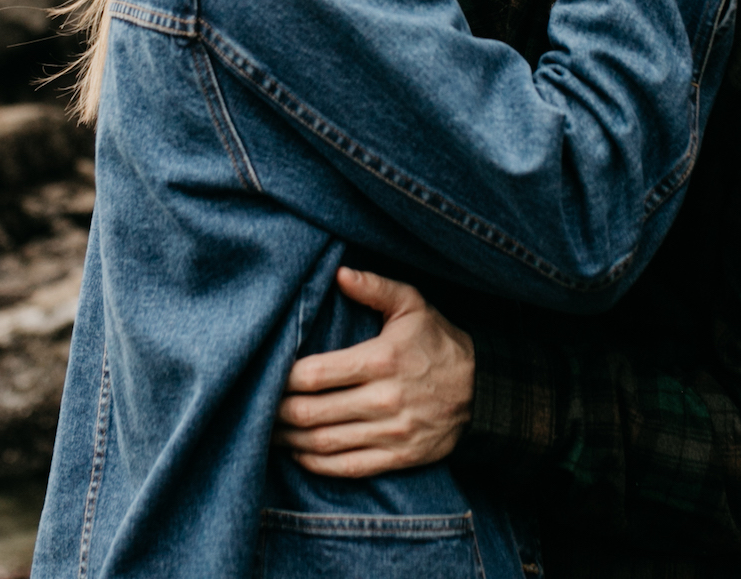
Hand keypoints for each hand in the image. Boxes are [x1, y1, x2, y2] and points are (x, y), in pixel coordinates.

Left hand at [275, 268, 473, 476]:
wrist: (483, 390)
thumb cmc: (439, 343)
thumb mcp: (413, 305)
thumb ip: (375, 288)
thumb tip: (340, 273)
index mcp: (381, 360)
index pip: (316, 374)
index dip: (283, 379)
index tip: (267, 374)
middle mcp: (383, 400)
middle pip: (312, 413)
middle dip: (278, 412)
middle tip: (257, 405)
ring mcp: (390, 433)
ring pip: (324, 443)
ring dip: (289, 440)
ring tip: (268, 431)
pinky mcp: (397, 457)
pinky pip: (347, 467)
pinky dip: (316, 463)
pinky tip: (299, 452)